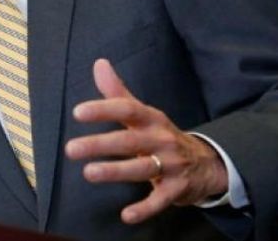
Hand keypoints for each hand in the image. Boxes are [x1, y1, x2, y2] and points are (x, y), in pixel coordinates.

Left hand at [64, 59, 227, 223]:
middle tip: (71, 149)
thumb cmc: (162, 135)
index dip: (104, 110)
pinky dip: (145, 209)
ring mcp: (170, 165)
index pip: (127, 109)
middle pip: (129, 141)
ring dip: (115, 171)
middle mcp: (161, 140)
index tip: (78, 112)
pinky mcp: (176, 190)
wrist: (206, 163)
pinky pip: (160, 201)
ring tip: (89, 173)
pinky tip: (126, 216)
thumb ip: (117, 92)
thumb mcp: (144, 113)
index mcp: (151, 119)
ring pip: (142, 168)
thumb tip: (98, 63)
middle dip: (100, 144)